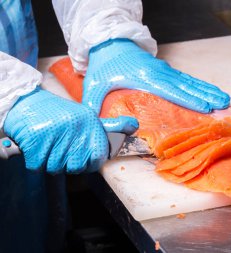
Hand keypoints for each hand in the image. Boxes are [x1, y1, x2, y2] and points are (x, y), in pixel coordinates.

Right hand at [4, 87, 137, 173]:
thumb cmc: (63, 114)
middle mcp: (75, 129)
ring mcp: (55, 135)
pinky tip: (39, 145)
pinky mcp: (36, 141)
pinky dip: (37, 160)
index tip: (82, 156)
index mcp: (90, 124)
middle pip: (76, 167)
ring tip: (51, 144)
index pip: (97, 159)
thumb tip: (134, 126)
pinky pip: (38, 165)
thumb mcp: (89, 116)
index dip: (90, 162)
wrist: (28, 102)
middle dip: (69, 163)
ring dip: (51, 161)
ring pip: (56, 168)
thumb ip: (111, 126)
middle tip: (63, 150)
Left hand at [82, 38, 230, 113]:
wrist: (108, 42)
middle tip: (224, 104)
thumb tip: (97, 128)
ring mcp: (164, 70)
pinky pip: (186, 79)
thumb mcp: (93, 86)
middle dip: (207, 96)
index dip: (189, 99)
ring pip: (190, 82)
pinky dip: (200, 85)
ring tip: (224, 98)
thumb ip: (93, 107)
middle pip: (187, 86)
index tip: (205, 107)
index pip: (171, 91)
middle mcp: (159, 73)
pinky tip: (209, 91)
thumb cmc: (103, 65)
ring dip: (208, 90)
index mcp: (145, 78)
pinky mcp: (165, 70)